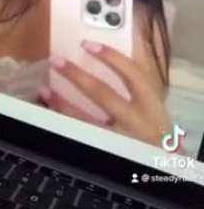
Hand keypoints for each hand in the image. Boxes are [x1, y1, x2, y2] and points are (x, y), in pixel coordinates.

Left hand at [42, 40, 171, 146]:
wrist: (163, 164)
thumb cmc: (154, 129)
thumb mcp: (152, 105)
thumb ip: (134, 85)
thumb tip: (104, 58)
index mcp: (150, 103)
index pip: (131, 74)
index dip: (110, 57)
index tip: (87, 44)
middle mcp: (135, 121)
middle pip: (103, 94)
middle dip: (76, 76)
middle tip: (56, 60)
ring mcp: (119, 140)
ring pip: (86, 120)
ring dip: (62, 103)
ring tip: (44, 88)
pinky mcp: (107, 152)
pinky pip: (81, 136)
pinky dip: (64, 123)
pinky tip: (51, 113)